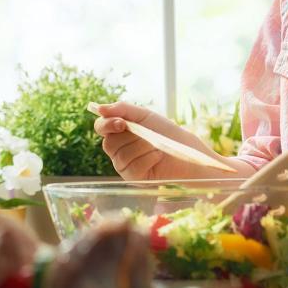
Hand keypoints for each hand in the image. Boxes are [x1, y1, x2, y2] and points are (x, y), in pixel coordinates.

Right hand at [94, 101, 238, 180]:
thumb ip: (123, 109)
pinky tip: (158, 156)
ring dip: (142, 147)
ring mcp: (124, 166)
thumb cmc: (168, 133)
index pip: (101, 127)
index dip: (107, 124)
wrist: (188, 152)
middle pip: (109, 143)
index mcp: (119, 133)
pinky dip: (148, 159)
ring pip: (121, 156)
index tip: (121, 122)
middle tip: (146, 134)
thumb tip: (99, 108)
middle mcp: (118, 150)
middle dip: (130, 137)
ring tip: (156, 145)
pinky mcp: (134, 179)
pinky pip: (132, 168)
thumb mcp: (146, 116)